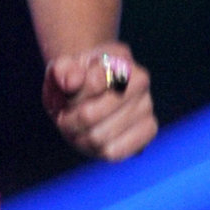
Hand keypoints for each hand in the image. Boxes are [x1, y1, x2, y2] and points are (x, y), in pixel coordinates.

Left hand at [42, 45, 157, 160]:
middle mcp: (140, 81)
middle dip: (70, 119)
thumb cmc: (74, 79)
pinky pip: (115, 152)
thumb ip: (61, 70)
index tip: (66, 93)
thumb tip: (71, 82)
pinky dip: (95, 150)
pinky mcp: (148, 131)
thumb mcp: (60, 69)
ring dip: (78, 136)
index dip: (71, 95)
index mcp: (119, 58)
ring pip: (99, 137)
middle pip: (90, 115)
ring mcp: (147, 106)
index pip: (91, 83)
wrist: (89, 91)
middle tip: (64, 115)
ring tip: (75, 127)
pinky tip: (91, 139)